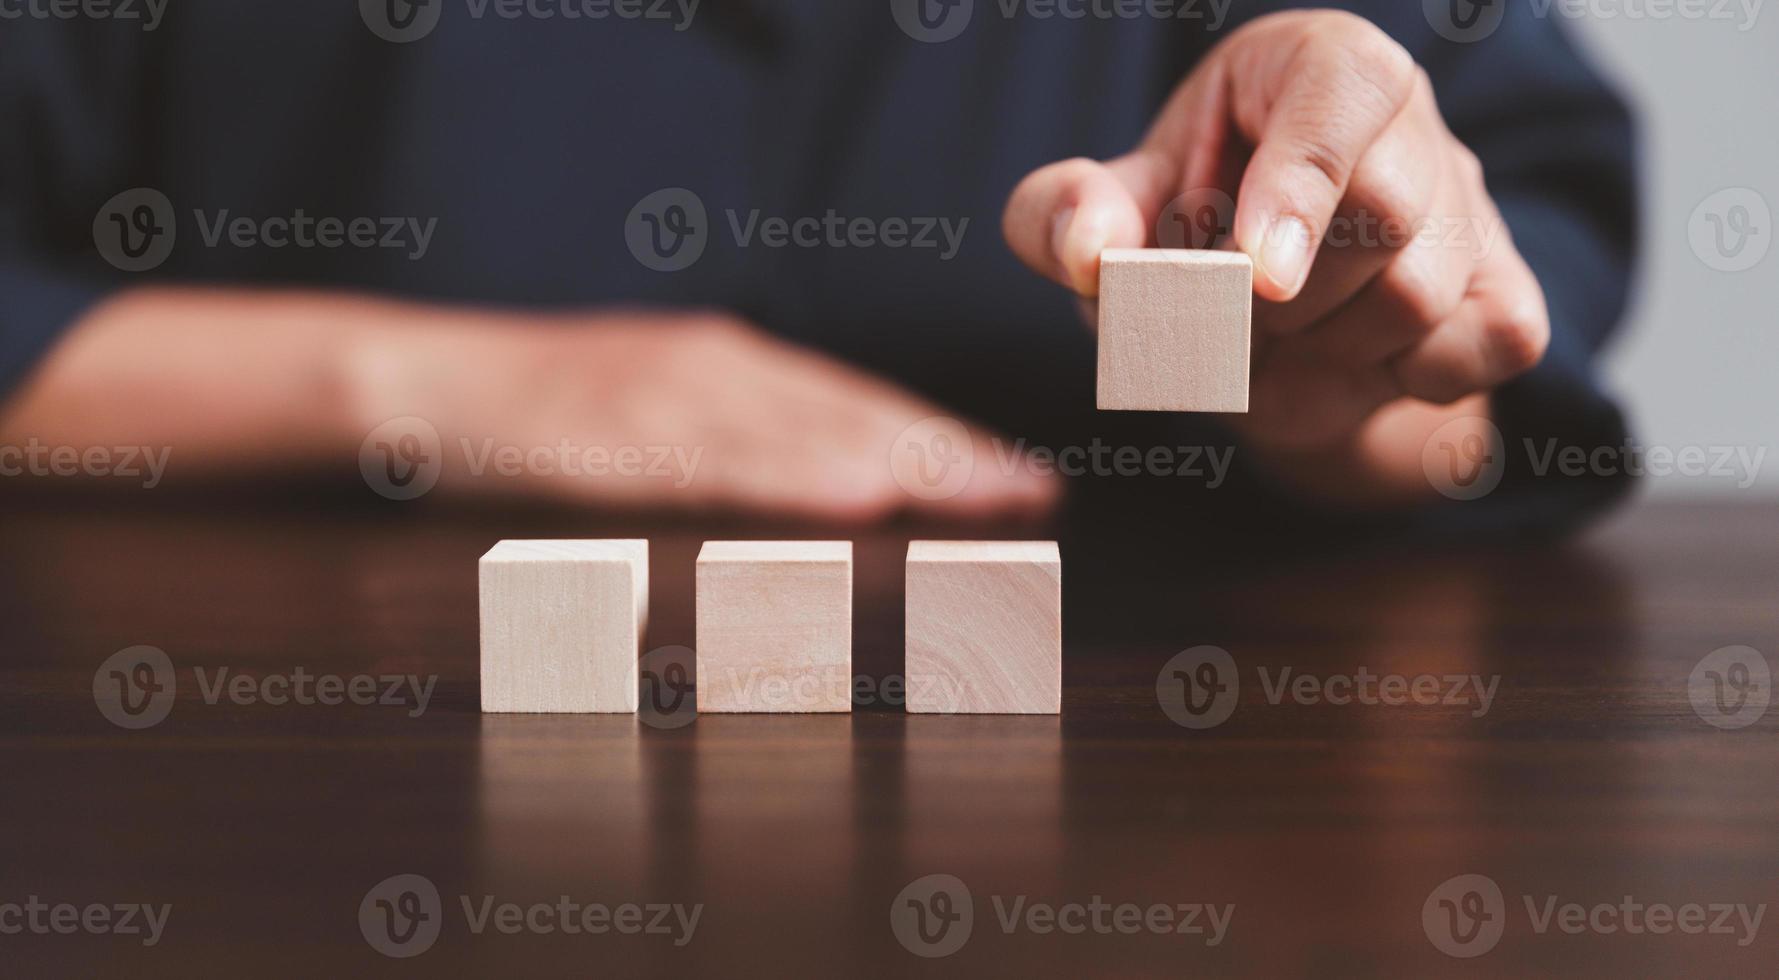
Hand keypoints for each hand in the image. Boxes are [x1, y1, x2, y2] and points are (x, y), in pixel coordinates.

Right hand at [2, 291, 1055, 520]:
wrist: (417, 380)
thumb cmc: (540, 414)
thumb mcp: (650, 417)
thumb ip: (731, 447)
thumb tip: (829, 491)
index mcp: (729, 366)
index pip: (860, 406)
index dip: (944, 444)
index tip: (1021, 480)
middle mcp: (712, 367)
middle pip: (851, 414)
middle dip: (948, 457)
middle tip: (1033, 493)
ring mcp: (660, 395)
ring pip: (799, 432)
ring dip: (896, 463)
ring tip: (977, 496)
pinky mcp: (608, 433)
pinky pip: (712, 462)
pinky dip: (786, 479)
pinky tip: (847, 496)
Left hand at [1003, 11, 1548, 501]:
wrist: (1269, 322)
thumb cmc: (1187, 238)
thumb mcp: (1111, 214)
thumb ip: (1067, 213)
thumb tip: (1087, 253)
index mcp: (1314, 64)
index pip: (1339, 90)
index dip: (1300, 181)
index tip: (1252, 274)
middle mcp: (1409, 119)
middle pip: (1383, 211)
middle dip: (1280, 298)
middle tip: (1224, 318)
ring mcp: (1472, 204)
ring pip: (1423, 292)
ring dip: (1323, 348)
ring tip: (1276, 341)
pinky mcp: (1508, 286)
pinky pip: (1493, 342)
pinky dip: (1410, 378)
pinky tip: (1353, 363)